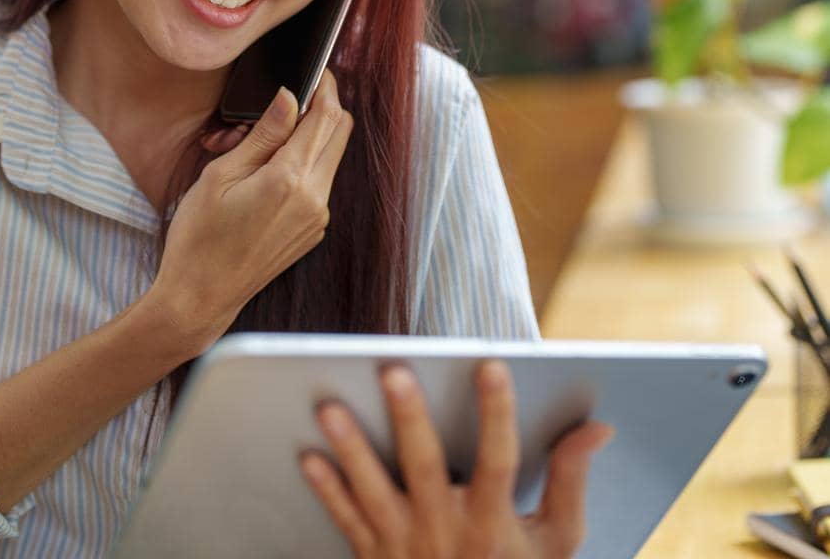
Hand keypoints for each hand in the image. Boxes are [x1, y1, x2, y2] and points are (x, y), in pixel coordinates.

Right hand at [153, 68, 353, 350]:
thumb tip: (290, 96)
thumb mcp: (222, 175)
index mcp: (290, 180)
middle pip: (340, 133)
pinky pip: (321, 183)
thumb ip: (263, 133)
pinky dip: (306, 164)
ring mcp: (317, 218)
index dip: (325, 87)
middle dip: (325, 107)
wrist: (200, 297)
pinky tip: (270, 168)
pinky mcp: (313, 231)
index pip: (326, 117)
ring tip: (267, 138)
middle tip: (295, 95)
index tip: (316, 70)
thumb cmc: (199, 237)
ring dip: (313, 136)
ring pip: (332, 157)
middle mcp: (315, 200)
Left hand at [298, 358, 613, 557]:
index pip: (500, 460)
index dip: (498, 413)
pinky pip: (346, 523)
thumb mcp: (555, 544)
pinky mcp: (374, 558)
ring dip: (351, 450)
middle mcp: (448, 534)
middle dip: (409, 419)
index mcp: (495, 524)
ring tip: (330, 407)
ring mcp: (406, 548)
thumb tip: (597, 427)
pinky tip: (306, 455)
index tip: (492, 364)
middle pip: (426, 469)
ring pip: (374, 493)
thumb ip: (570, 481)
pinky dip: (328, 491)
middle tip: (392, 370)